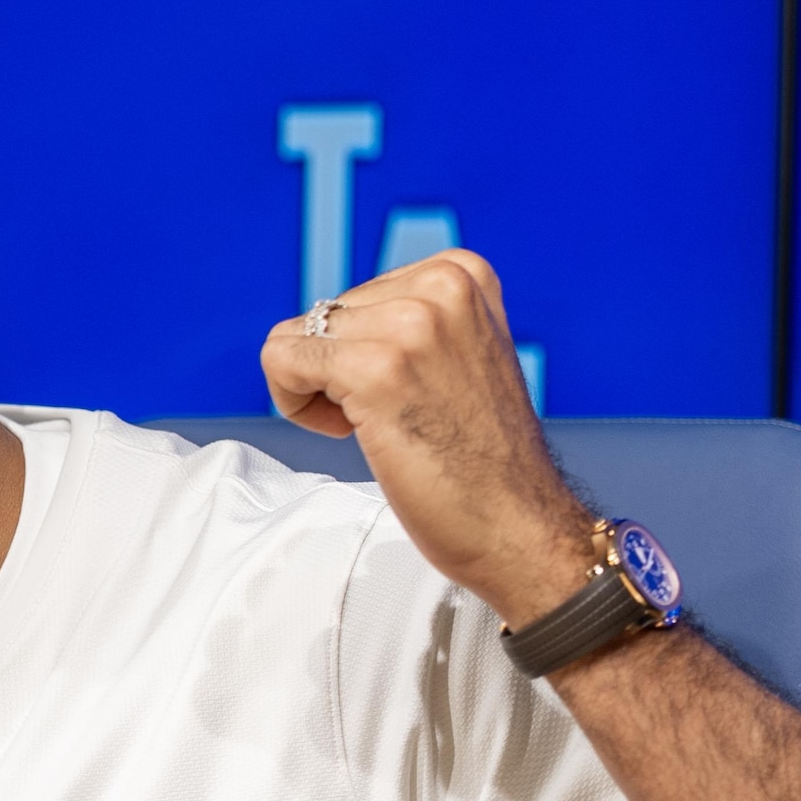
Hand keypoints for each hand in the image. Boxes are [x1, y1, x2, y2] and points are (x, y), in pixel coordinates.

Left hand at [258, 250, 593, 627]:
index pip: (358, 296)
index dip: (363, 353)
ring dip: (317, 391)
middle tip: (393, 419)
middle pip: (324, 316)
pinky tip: (347, 432)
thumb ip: (419, 321)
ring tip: (376, 426)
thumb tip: (341, 315)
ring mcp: (410, 325)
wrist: (519, 526)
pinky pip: (280, 359)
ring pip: (296, 337)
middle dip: (338, 372)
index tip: (403, 392)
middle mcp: (441, 286)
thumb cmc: (483, 460)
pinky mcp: (374, 369)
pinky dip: (294, 404)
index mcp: (462, 274)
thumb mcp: (464, 355)